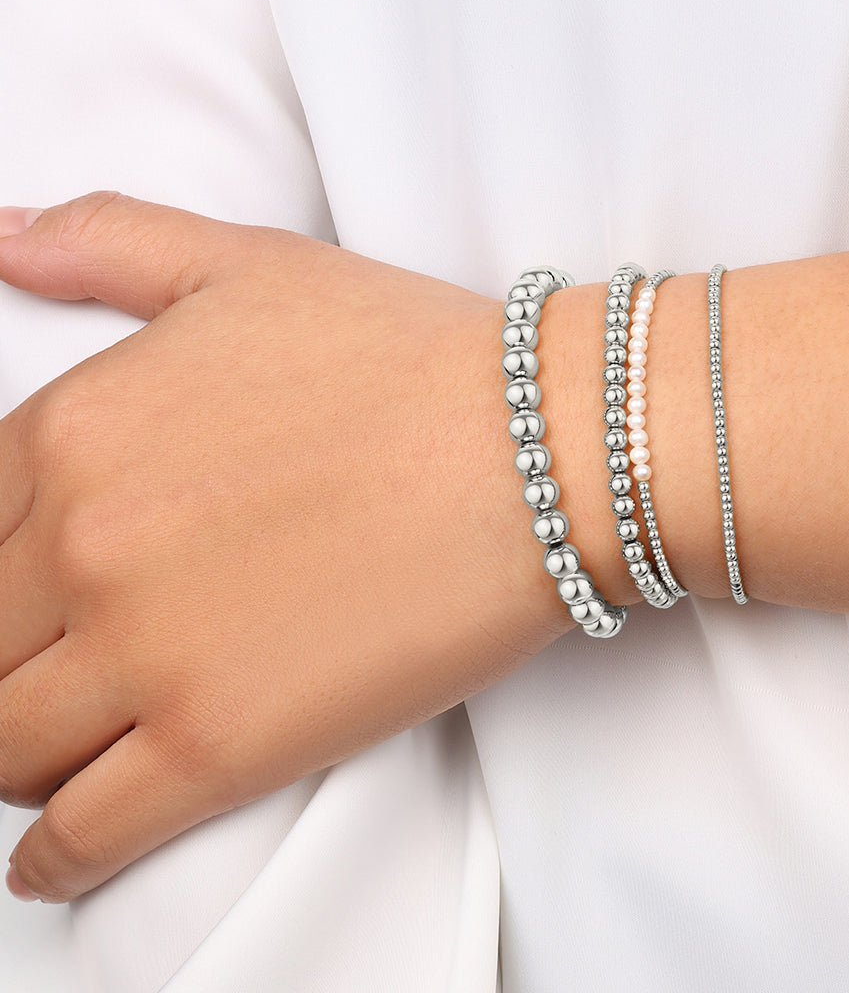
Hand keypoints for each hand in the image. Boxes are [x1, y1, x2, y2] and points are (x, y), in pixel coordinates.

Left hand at [0, 193, 570, 902]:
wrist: (543, 450)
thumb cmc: (410, 356)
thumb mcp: (251, 266)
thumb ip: (109, 242)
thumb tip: (1, 239)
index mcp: (73, 430)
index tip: (20, 605)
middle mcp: (81, 544)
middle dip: (3, 667)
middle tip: (55, 680)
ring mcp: (146, 653)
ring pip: (5, 748)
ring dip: (18, 760)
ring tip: (60, 759)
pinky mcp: (221, 746)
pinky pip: (83, 835)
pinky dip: (51, 859)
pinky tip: (53, 858)